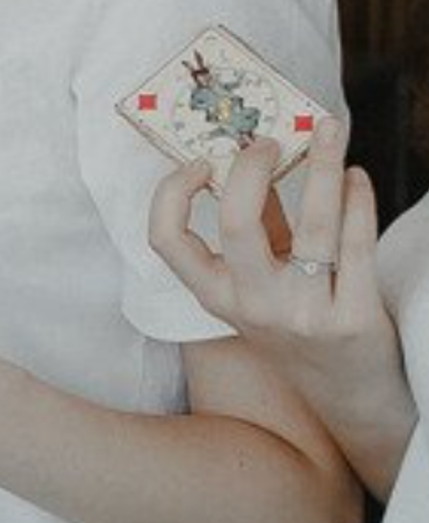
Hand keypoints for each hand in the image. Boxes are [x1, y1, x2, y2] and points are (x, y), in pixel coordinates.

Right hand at [148, 122, 400, 400]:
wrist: (346, 389)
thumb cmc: (298, 321)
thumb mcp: (259, 282)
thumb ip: (259, 225)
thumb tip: (256, 157)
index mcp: (216, 295)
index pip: (166, 240)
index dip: (174, 193)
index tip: (203, 161)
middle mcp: (253, 306)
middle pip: (238, 224)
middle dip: (252, 168)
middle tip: (269, 140)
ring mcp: (303, 315)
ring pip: (313, 227)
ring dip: (322, 167)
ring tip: (330, 133)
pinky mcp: (353, 319)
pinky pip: (356, 246)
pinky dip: (357, 201)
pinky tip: (355, 178)